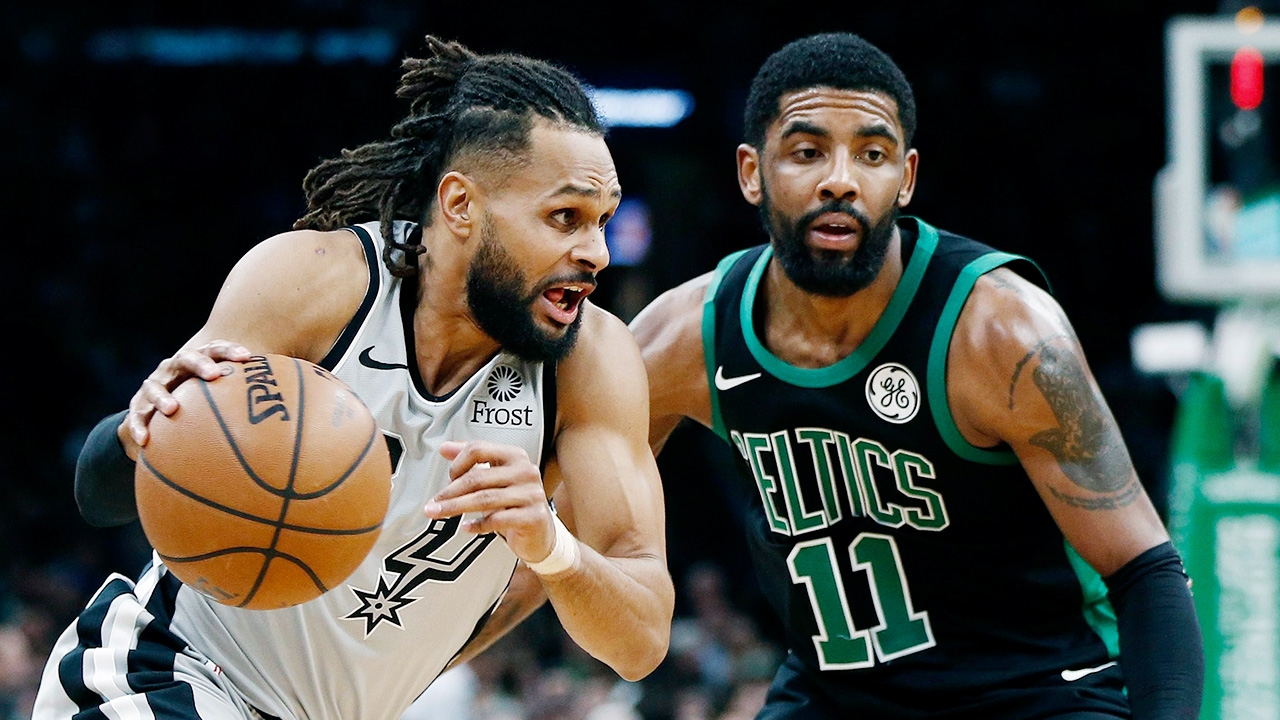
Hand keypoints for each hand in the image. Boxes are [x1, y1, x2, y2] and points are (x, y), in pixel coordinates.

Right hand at [120, 340, 252, 456]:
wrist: (160, 417)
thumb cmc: (202, 407)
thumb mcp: (225, 402)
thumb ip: (251, 402)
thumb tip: (292, 413)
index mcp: (198, 364)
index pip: (214, 350)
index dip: (229, 351)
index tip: (247, 357)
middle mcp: (174, 370)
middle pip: (185, 359)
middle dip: (199, 364)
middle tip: (213, 375)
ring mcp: (153, 387)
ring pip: (154, 386)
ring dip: (162, 397)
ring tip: (172, 409)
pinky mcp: (137, 408)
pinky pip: (136, 417)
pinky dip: (139, 427)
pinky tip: (146, 441)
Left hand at [426, 441, 555, 564]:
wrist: (541, 533)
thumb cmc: (514, 503)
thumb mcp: (494, 477)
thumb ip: (472, 460)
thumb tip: (445, 448)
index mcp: (515, 456)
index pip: (478, 449)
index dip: (458, 463)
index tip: (447, 478)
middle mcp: (525, 471)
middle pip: (478, 477)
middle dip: (450, 492)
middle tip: (433, 503)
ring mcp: (532, 494)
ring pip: (485, 499)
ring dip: (456, 507)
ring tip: (439, 513)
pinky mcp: (534, 517)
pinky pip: (498, 520)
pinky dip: (478, 525)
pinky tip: (466, 527)